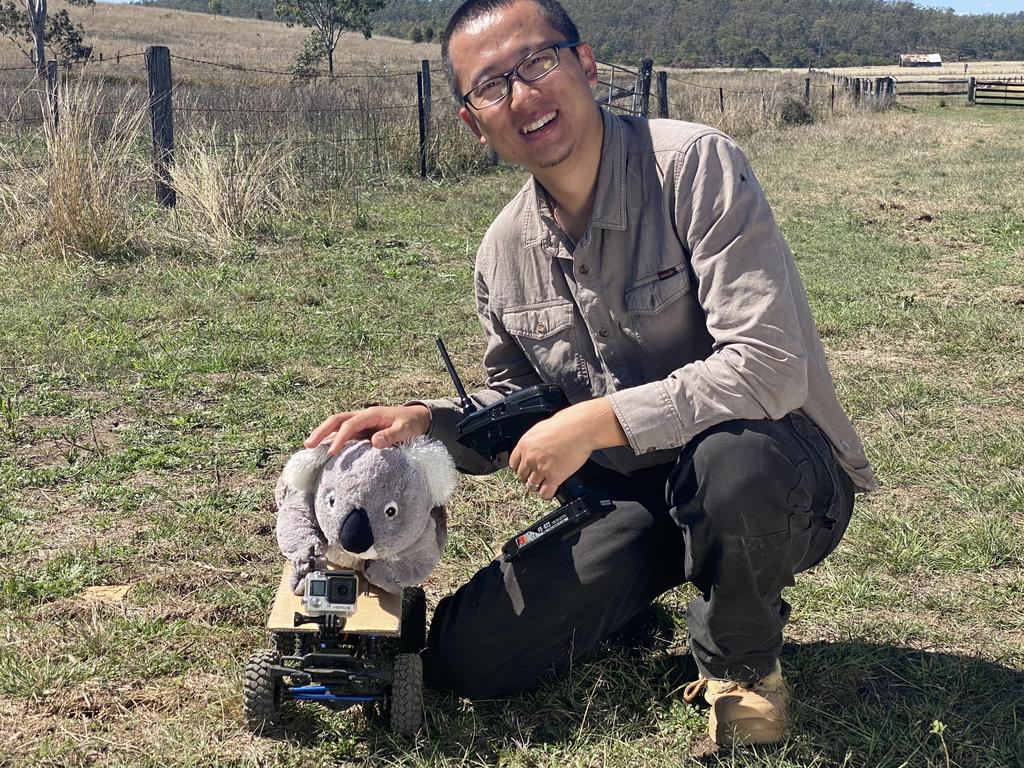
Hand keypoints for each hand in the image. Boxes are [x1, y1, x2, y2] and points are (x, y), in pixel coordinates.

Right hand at [305, 405, 430, 455]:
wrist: (417, 418)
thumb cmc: (410, 423)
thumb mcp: (405, 429)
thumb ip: (391, 435)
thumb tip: (374, 442)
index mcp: (371, 414)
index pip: (350, 424)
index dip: (340, 437)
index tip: (332, 452)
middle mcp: (362, 417)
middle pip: (337, 421)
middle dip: (321, 431)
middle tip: (308, 445)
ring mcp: (361, 424)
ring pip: (337, 426)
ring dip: (323, 434)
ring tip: (309, 447)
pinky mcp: (361, 431)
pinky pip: (343, 434)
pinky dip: (332, 439)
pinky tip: (324, 450)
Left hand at [509, 397, 626, 500]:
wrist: (581, 429)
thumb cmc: (566, 424)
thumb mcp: (541, 428)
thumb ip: (534, 441)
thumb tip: (534, 446)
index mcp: (525, 444)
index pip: (513, 463)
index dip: (520, 467)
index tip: (524, 469)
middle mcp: (530, 458)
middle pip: (522, 475)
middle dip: (528, 476)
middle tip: (535, 475)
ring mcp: (541, 469)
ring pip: (532, 485)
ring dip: (537, 485)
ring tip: (543, 483)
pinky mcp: (555, 477)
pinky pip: (545, 493)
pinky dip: (546, 494)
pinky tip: (549, 490)